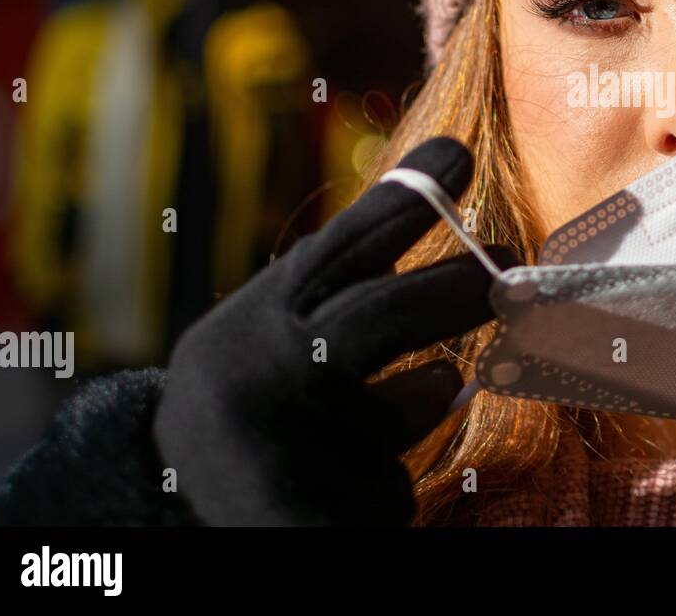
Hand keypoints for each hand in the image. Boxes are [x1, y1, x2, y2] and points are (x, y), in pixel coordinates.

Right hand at [153, 136, 517, 524]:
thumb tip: (440, 205)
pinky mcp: (304, 518)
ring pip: (397, 413)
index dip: (401, 206)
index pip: (335, 252)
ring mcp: (284, 449)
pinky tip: (352, 490)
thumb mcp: (274, 329)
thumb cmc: (253, 395)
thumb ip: (344, 281)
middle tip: (506, 268)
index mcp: (251, 323)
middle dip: (452, 291)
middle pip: (376, 318)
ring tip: (433, 387)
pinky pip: (386, 490)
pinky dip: (381, 485)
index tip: (459, 157)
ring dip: (418, 401)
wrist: (169, 505)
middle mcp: (257, 376)